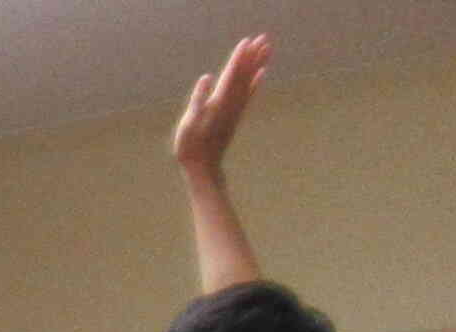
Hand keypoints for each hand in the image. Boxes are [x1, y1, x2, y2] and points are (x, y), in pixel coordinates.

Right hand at [175, 34, 271, 173]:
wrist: (203, 168)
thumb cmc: (190, 147)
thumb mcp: (188, 123)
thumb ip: (198, 98)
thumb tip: (207, 77)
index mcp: (219, 102)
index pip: (231, 75)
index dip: (239, 58)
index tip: (247, 41)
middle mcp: (231, 103)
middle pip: (244, 75)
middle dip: (252, 56)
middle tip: (263, 38)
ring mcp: (235, 110)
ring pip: (249, 82)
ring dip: (257, 64)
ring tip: (266, 48)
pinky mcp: (235, 116)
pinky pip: (248, 95)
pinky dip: (256, 82)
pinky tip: (262, 74)